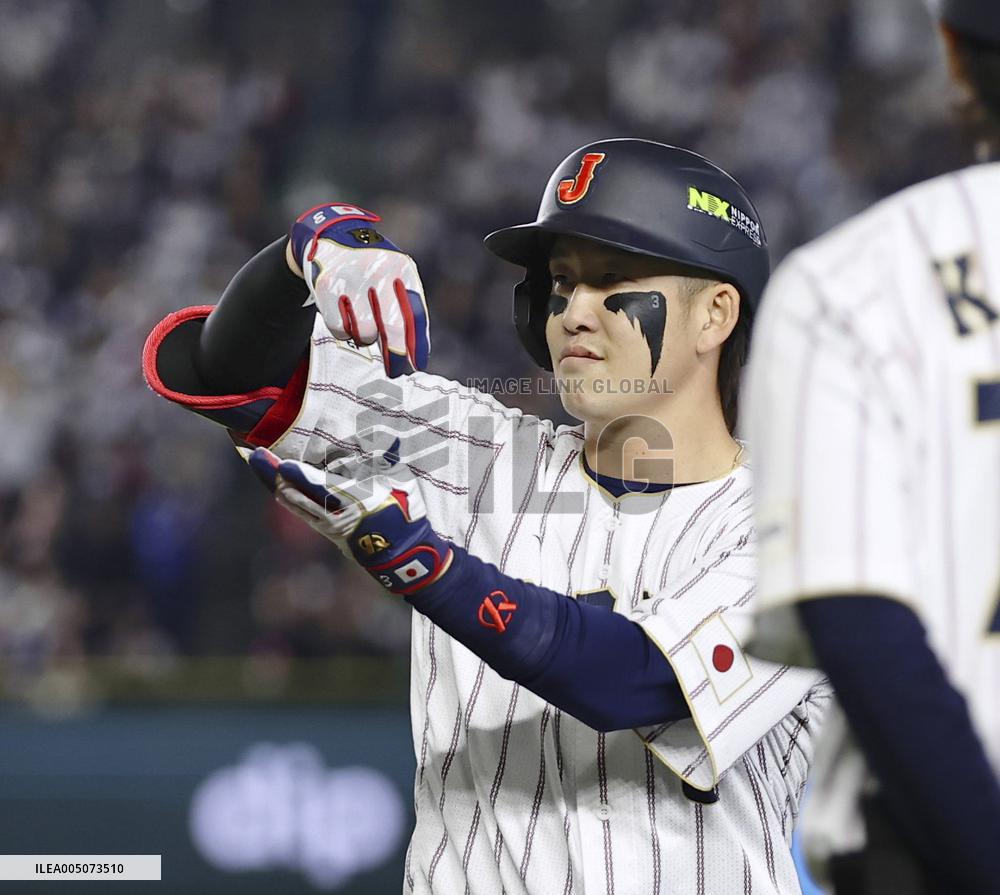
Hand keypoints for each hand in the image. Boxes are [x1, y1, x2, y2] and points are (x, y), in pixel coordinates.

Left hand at [248, 447, 452, 595]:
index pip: (321, 487)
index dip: (300, 476)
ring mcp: (325, 524)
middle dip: (272, 473)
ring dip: (272, 481)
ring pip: (292, 501)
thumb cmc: (403, 511)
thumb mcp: (399, 483)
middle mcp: (335, 514)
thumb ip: (384, 462)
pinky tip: (273, 484)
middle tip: (252, 452)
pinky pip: (297, 509)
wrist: (401, 550)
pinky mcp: (322, 529)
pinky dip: (284, 494)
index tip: (282, 463)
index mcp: (356, 501)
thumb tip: (385, 438)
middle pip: (296, 492)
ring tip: (255, 460)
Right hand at [288, 203, 430, 377]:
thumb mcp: (395, 276)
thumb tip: (416, 357)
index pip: (414, 314)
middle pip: (392, 327)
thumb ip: (407, 309)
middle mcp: (378, 271)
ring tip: (363, 322)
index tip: (417, 366)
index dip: (417, 345)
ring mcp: (351, 278)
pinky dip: (345, 331)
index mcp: (402, 269)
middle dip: (396, 356)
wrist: (331, 236)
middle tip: (396, 371)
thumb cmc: (372, 268)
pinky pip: (340, 329)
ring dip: (365, 337)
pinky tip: (347, 318)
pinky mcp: (327, 286)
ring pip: (364, 333)